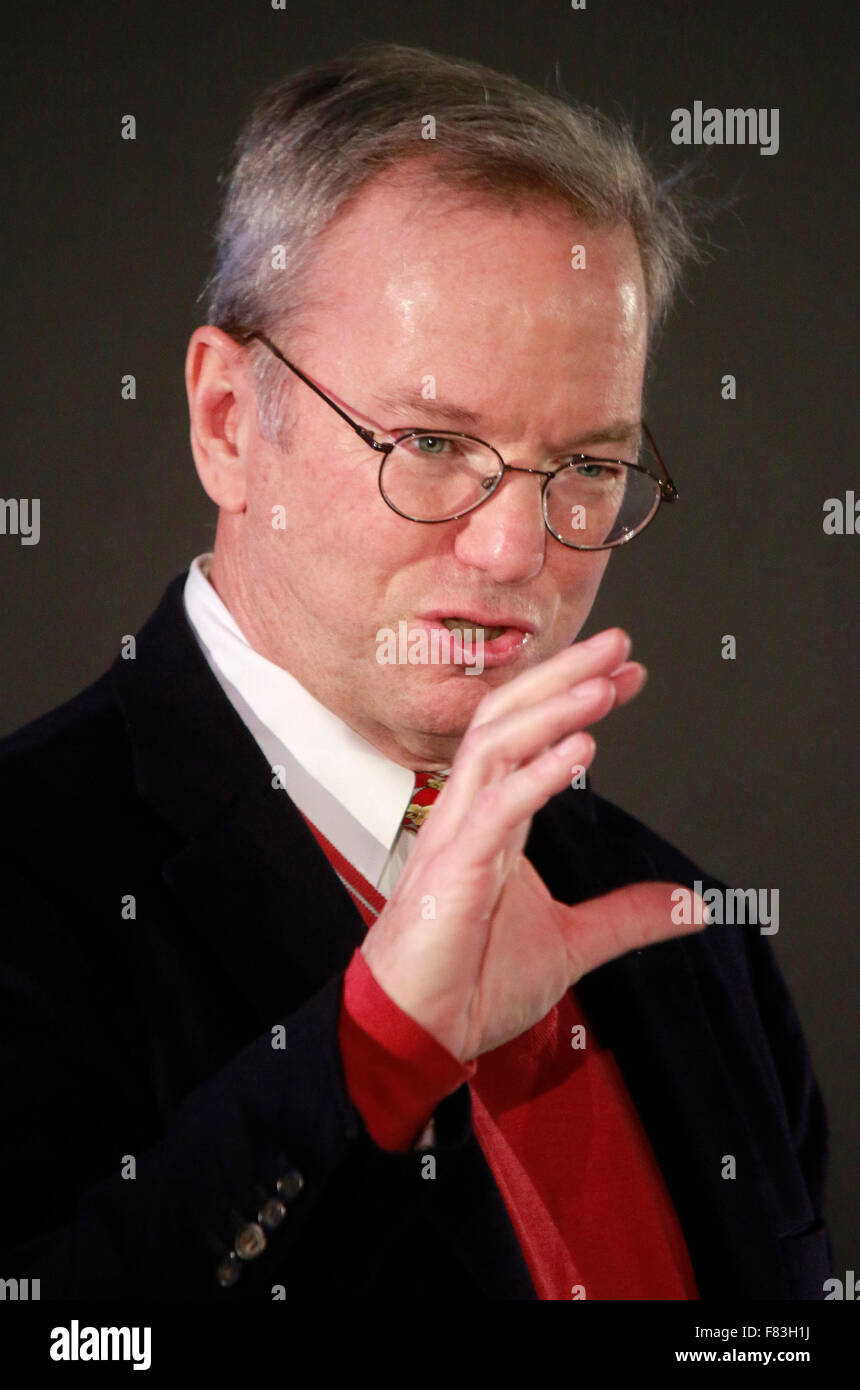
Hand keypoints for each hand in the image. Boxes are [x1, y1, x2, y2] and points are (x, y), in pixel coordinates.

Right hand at [360, 628, 705, 1061]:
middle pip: (508, 718)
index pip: (531, 737)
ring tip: (604, 682)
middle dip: (562, 676)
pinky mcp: (452, 870)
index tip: (627, 677)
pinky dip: (538, 774)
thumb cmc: (469, 985)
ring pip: (496, 745)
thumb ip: (625, 918)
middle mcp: (471, 815)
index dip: (577, 700)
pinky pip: (496, 808)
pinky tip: (581, 750)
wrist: (419, 1036)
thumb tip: (692, 907)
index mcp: (494, 822)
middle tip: (618, 646)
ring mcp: (457, 836)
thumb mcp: (571, 944)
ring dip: (552, 708)